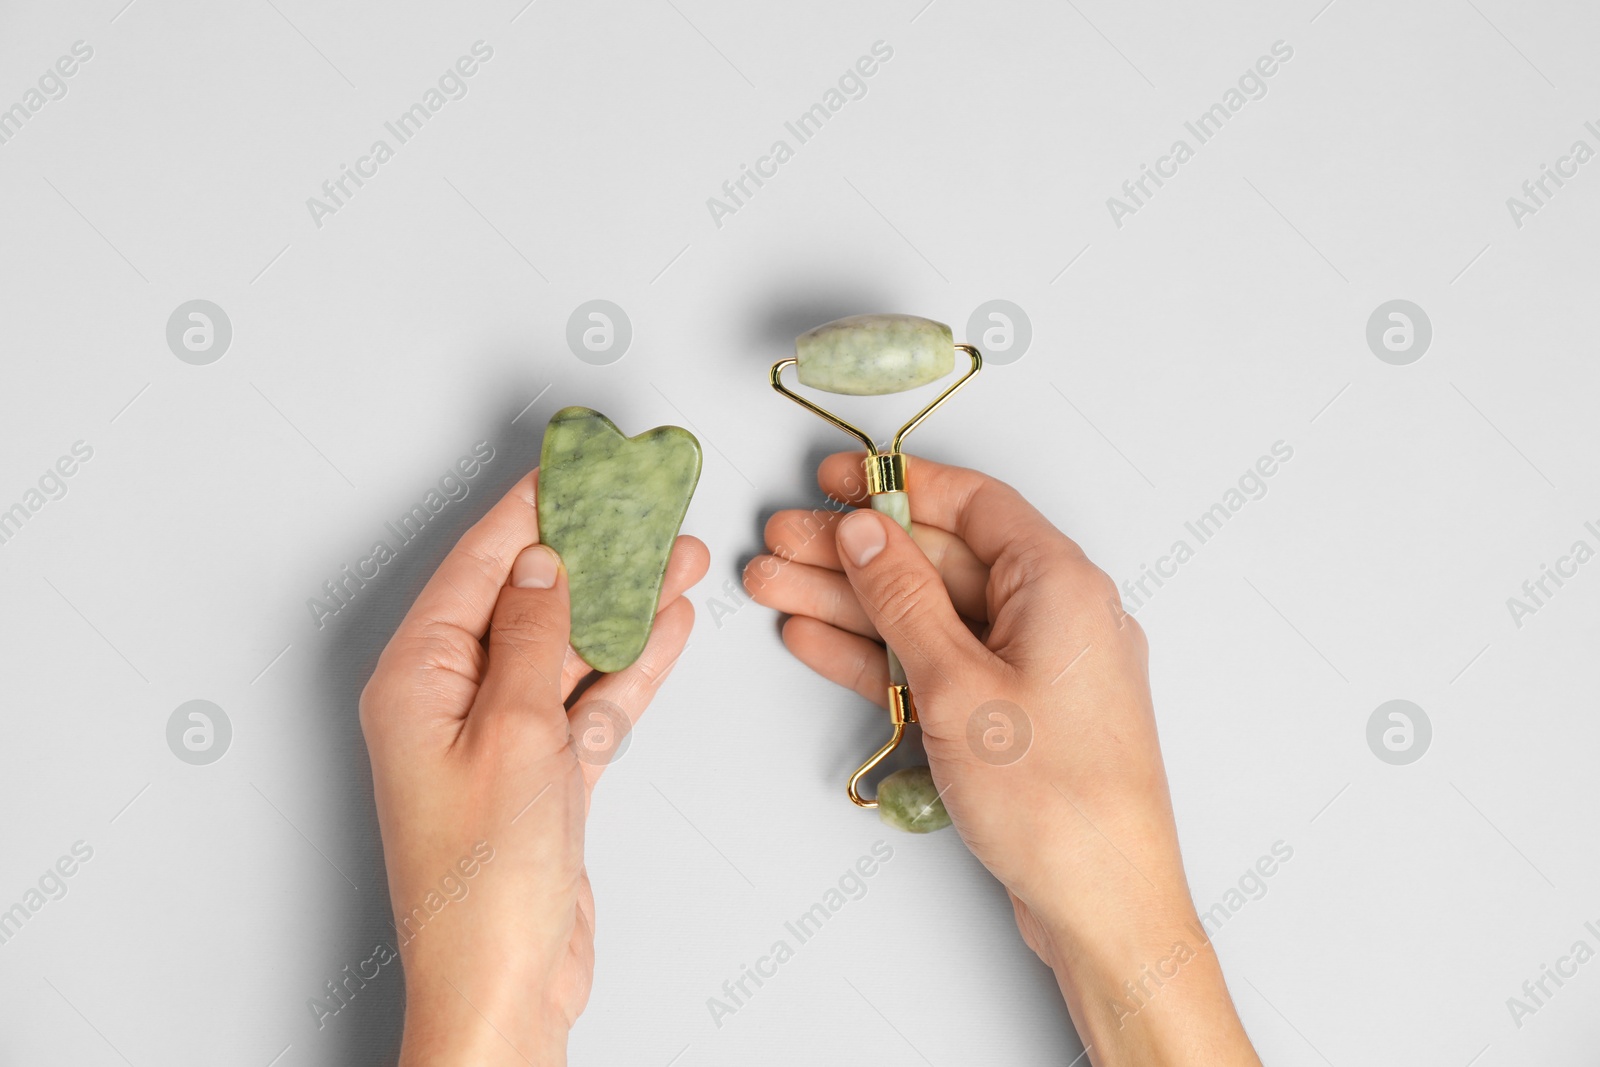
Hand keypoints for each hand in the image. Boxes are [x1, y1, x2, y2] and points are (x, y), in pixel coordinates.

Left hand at [360, 468, 707, 1065]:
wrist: (507, 982)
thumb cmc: (483, 881)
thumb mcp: (514, 733)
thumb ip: (532, 637)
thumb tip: (539, 561)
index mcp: (417, 680)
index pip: (480, 565)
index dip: (531, 507)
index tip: (575, 463)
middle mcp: (453, 700)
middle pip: (531, 597)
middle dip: (593, 550)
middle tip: (646, 501)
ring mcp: (502, 737)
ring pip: (571, 644)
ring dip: (626, 602)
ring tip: (682, 552)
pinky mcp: (545, 773)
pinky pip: (591, 696)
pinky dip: (633, 663)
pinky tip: (669, 622)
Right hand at [744, 453, 1259, 1065]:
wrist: (1103, 907)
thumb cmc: (1053, 798)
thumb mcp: (958, 684)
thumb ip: (903, 597)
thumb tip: (863, 529)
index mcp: (1060, 583)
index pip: (971, 504)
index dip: (895, 486)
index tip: (830, 481)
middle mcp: (1053, 614)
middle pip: (939, 559)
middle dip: (852, 552)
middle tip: (777, 545)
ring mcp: (1030, 668)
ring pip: (927, 615)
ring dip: (849, 603)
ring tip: (771, 589)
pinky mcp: (1010, 716)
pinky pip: (937, 665)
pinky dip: (878, 655)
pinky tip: (814, 640)